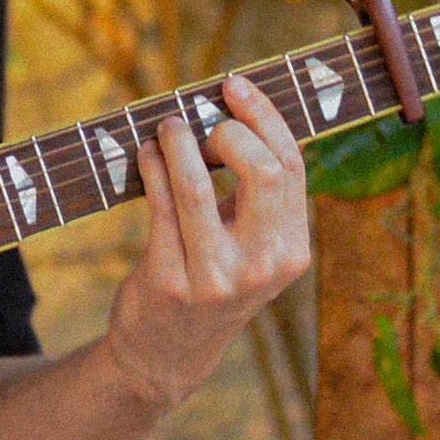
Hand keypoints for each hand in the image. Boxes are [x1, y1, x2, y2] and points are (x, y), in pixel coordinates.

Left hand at [103, 71, 312, 408]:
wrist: (167, 353)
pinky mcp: (171, 280)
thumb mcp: (249, 248)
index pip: (291, 167)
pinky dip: (152, 167)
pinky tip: (146, 153)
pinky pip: (160, 205)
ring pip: (198, 185)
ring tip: (166, 127)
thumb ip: (253, 195)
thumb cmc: (210, 281)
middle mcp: (263, 265)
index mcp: (293, 250)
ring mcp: (217, 276)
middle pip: (263, 170)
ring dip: (177, 143)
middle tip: (200, 119)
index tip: (236, 86)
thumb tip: (232, 112)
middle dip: (228, 129)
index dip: (264, 117)